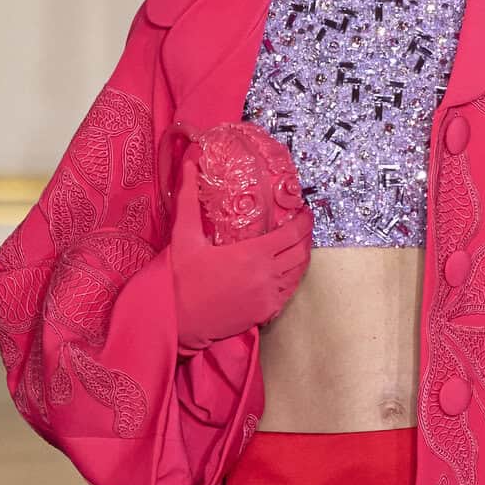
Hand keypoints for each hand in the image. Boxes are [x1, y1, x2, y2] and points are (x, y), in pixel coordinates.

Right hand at [169, 151, 312, 349]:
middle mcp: (266, 277)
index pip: (292, 235)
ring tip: (298, 246)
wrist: (177, 321)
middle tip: (304, 226)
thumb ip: (190, 198)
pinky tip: (285, 271)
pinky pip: (287, 294)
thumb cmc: (179, 278)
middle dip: (307, 238)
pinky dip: (291, 280)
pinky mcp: (264, 314)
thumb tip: (189, 164)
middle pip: (301, 254)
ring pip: (297, 275)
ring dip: (301, 258)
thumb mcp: (184, 235)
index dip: (303, 222)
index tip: (304, 211)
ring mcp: (268, 298)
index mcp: (252, 255)